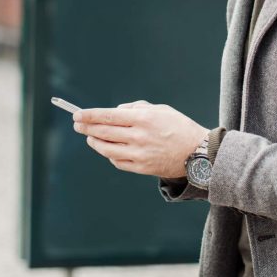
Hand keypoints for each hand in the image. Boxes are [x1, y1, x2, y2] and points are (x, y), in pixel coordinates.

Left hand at [73, 100, 208, 177]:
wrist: (199, 153)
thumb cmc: (179, 127)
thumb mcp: (160, 109)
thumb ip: (136, 108)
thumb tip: (115, 112)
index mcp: (143, 119)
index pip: (108, 116)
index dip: (89, 115)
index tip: (77, 115)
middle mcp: (139, 136)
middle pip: (103, 132)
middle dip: (86, 128)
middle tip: (78, 125)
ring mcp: (139, 154)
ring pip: (107, 149)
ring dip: (95, 142)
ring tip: (90, 138)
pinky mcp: (142, 168)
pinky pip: (118, 162)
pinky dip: (110, 155)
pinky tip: (108, 150)